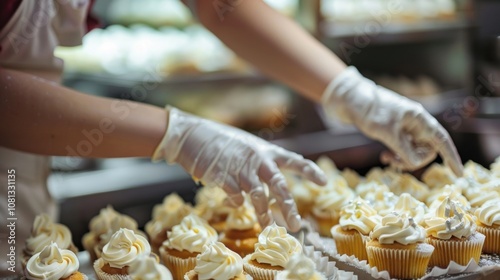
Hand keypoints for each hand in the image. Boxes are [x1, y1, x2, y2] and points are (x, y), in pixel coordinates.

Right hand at [153, 107, 326, 230]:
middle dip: (288, 207)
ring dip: (264, 214)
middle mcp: (257, 159)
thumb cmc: (222, 142)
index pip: (294, 160)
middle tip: (295, 225)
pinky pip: (235, 197)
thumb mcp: (247, 147)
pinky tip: (233, 203)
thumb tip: (270, 190)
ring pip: (257, 196)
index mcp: (266, 151)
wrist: (192, 135)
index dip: (309, 171)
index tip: (324, 182)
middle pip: (278, 185)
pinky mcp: (224, 176)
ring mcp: (241, 168)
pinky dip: (236, 203)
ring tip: (268, 228)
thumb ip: (260, 165)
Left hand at [322, 66, 462, 175]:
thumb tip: (416, 163)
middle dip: (415, 160)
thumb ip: (404, 149)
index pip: (442, 140)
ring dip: (403, 159)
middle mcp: (415, 123)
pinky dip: (397, 155)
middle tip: (395, 163)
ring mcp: (404, 128)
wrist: (350, 100)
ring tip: (386, 159)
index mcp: (419, 119)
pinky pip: (403, 149)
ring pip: (414, 151)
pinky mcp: (394, 132)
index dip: (452, 157)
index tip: (459, 174)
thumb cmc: (369, 111)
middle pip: (427, 149)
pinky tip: (385, 157)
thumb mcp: (386, 133)